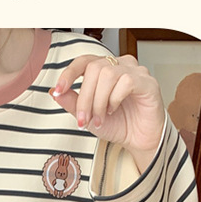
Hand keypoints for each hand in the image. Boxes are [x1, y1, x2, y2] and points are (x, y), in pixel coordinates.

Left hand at [50, 53, 165, 172]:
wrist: (138, 140)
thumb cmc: (118, 124)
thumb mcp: (88, 116)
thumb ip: (72, 102)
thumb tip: (53, 91)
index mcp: (104, 69)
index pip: (83, 61)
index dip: (69, 73)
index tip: (59, 90)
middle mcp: (119, 65)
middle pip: (94, 69)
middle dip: (84, 97)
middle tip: (84, 118)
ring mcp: (135, 71)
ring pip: (108, 74)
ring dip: (99, 100)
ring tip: (100, 117)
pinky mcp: (147, 82)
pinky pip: (126, 81)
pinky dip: (115, 98)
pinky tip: (114, 109)